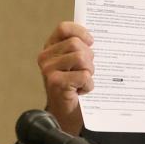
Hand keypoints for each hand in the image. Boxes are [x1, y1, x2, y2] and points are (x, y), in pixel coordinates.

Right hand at [29, 22, 93, 143]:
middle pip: (76, 44)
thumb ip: (81, 48)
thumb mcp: (76, 63)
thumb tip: (98, 36)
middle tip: (87, 71)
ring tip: (83, 81)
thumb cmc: (75, 87)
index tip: (91, 42)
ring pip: (80, 58)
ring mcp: (48, 70)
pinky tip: (81, 91)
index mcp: (50, 47)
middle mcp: (45, 57)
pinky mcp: (55, 82)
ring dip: (89, 71)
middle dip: (89, 57)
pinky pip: (83, 75)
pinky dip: (88, 85)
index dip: (81, 32)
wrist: (67, 115)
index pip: (64, 28)